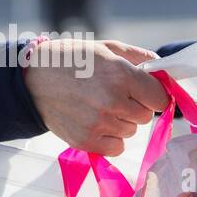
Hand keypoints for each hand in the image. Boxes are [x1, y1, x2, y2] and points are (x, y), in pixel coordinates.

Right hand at [23, 39, 168, 155]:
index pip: (159, 98)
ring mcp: (99, 123)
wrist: (32, 78)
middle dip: (135, 106)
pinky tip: (95, 122)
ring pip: (130, 131)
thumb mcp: (106, 48)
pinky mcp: (86, 141)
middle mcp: (113, 101)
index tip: (144, 92)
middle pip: (145, 116)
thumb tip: (164, 69)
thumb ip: (139, 58)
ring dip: (121, 122)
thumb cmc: (72, 59)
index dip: (154, 94)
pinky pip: (116, 147)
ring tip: (99, 106)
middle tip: (115, 96)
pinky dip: (110, 138)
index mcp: (121, 75)